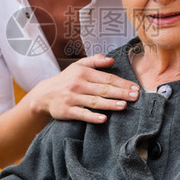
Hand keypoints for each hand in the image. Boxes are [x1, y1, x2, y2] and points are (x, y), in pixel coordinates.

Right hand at [25, 54, 139, 123]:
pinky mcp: (66, 111)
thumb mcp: (78, 65)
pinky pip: (81, 114)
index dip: (122, 83)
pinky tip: (103, 119)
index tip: (135, 88)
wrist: (43, 94)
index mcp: (83, 73)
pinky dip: (92, 117)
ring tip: (124, 105)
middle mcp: (78, 84)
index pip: (106, 78)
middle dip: (120, 93)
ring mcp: (72, 98)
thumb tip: (111, 60)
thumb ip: (95, 60)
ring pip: (94, 102)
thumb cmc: (65, 79)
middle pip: (103, 89)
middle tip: (135, 96)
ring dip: (109, 104)